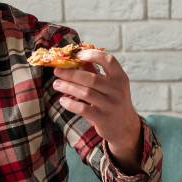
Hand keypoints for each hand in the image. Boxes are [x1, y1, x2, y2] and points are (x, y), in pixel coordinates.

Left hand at [54, 49, 142, 169]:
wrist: (124, 126)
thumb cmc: (112, 101)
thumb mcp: (110, 85)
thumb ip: (96, 71)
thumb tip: (77, 57)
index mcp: (120, 77)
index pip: (109, 60)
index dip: (92, 55)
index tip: (76, 55)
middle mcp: (117, 90)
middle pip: (91, 78)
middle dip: (71, 73)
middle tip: (57, 71)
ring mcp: (111, 105)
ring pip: (85, 93)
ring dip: (68, 87)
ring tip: (56, 84)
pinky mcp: (103, 118)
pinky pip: (83, 109)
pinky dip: (71, 103)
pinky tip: (62, 100)